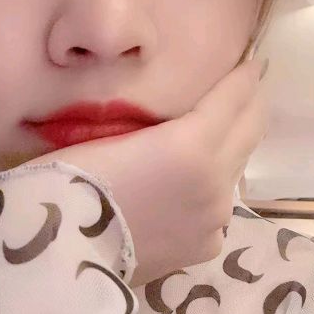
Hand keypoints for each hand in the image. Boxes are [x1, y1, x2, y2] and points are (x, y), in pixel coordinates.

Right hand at [25, 58, 268, 286]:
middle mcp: (215, 181)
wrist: (62, 251)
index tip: (252, 62)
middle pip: (249, 130)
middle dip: (249, 106)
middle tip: (244, 90)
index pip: (235, 97)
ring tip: (214, 138)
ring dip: (228, 151)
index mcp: (192, 145)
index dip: (244, 75)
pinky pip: (218, 210)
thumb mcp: (111, 134)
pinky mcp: (206, 246)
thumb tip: (168, 114)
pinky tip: (189, 192)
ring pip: (235, 171)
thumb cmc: (70, 181)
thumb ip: (154, 124)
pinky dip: (209, 195)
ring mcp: (215, 218)